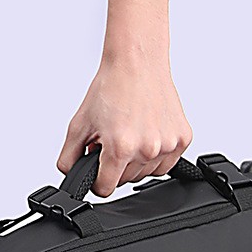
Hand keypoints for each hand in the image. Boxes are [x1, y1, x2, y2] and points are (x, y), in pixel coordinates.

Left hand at [57, 57, 191, 197]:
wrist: (137, 62)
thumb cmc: (112, 87)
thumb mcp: (79, 124)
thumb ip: (69, 157)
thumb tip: (70, 176)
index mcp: (121, 147)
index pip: (106, 188)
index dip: (97, 182)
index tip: (98, 170)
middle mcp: (147, 148)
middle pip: (126, 181)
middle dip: (116, 166)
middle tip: (114, 141)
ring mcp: (167, 145)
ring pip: (146, 174)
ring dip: (136, 162)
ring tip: (131, 135)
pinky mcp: (182, 139)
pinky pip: (166, 164)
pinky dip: (155, 156)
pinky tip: (146, 135)